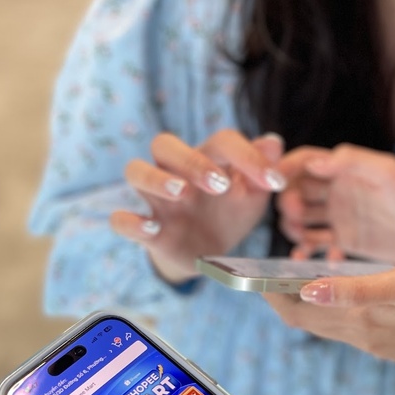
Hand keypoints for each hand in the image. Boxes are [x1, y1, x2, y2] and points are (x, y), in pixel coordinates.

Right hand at [110, 130, 286, 282]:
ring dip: (156, 179)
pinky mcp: (145, 229)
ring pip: (135, 171)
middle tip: (220, 184)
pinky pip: (120, 219)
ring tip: (182, 193)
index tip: (275, 183)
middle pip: (164, 144)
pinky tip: (152, 228)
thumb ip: (262, 171)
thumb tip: (274, 142)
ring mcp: (157, 200)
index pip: (221, 141)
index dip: (248, 156)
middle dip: (191, 160)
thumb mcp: (252, 196)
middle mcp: (175, 171)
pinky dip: (130, 221)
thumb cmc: (230, 213)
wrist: (208, 254)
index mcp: (206, 158)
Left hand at [261, 262, 394, 361]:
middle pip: (307, 320)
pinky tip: (336, 285)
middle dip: (283, 296)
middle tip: (268, 266)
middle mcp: (364, 338)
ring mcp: (377, 343)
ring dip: (307, 300)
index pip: (299, 313)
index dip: (272, 294)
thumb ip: (356, 288)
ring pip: (326, 322)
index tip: (254, 271)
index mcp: (363, 323)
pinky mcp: (390, 341)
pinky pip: (348, 323)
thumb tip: (306, 289)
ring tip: (294, 271)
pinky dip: (332, 304)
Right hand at [276, 144, 394, 264]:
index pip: (306, 161)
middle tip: (293, 214)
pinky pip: (314, 244)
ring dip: (292, 226)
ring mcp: (338, 217)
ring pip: (299, 218)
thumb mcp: (389, 173)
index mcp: (346, 168)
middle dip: (287, 200)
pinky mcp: (344, 241)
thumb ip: (353, 162)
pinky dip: (306, 250)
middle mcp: (337, 190)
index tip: (274, 181)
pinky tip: (311, 258)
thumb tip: (313, 163)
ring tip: (301, 237)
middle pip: (296, 190)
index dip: (286, 168)